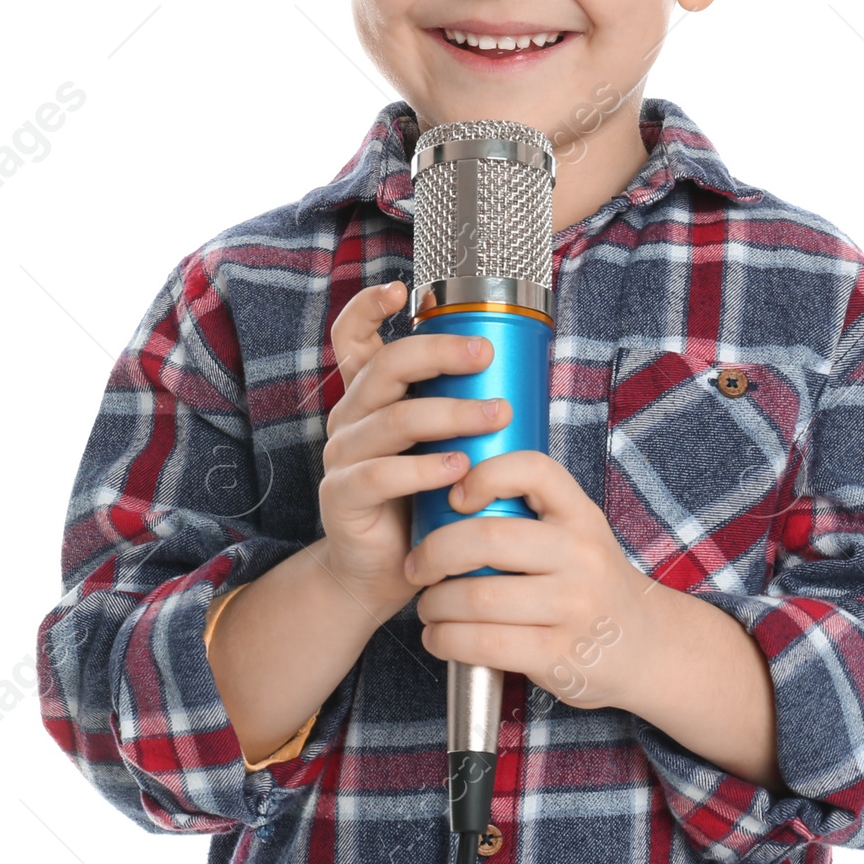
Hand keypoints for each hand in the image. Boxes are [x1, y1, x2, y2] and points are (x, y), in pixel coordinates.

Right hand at [319, 280, 511, 616]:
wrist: (387, 572)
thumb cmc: (424, 501)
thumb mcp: (440, 445)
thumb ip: (459, 408)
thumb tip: (522, 373)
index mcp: (370, 396)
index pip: (352, 338)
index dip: (369, 308)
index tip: (402, 290)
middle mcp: (350, 417)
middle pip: (386, 366)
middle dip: (439, 353)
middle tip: (486, 354)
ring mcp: (341, 455)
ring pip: (393, 418)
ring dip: (449, 414)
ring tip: (493, 416)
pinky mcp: (341, 497)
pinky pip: (379, 474)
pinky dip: (423, 469)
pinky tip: (458, 468)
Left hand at [401, 448, 648, 713]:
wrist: (646, 647)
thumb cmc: (591, 584)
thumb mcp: (577, 534)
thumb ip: (529, 515)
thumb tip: (443, 498)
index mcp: (581, 515)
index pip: (533, 470)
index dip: (484, 475)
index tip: (454, 497)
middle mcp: (581, 555)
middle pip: (488, 537)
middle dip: (435, 552)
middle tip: (418, 566)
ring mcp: (572, 607)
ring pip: (477, 595)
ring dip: (434, 603)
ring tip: (428, 606)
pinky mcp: (557, 655)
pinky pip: (484, 644)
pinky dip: (446, 640)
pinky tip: (439, 637)